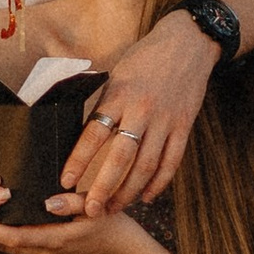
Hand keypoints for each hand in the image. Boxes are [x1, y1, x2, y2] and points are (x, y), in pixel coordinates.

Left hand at [0, 208, 144, 253]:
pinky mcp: (42, 249)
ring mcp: (42, 252)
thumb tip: (48, 202)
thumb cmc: (110, 224)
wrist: (120, 249)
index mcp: (54, 239)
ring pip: (6, 247)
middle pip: (4, 244)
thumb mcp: (96, 208)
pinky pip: (14, 245)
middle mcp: (43, 250)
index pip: (15, 237)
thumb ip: (73, 203)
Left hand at [58, 13, 218, 211]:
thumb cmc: (145, 58)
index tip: (65, 181)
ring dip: (128, 192)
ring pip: (146, 166)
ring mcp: (166, 121)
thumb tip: (84, 138)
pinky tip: (146, 196)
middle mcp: (142, 110)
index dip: (79, 160)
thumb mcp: (117, 76)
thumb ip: (104, 106)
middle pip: (121, 158)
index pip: (94, 134)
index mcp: (119, 95)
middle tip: (89, 210)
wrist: (188, 43)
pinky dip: (159, 183)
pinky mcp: (184, 126)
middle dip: (103, 188)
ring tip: (113, 208)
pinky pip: (171, 161)